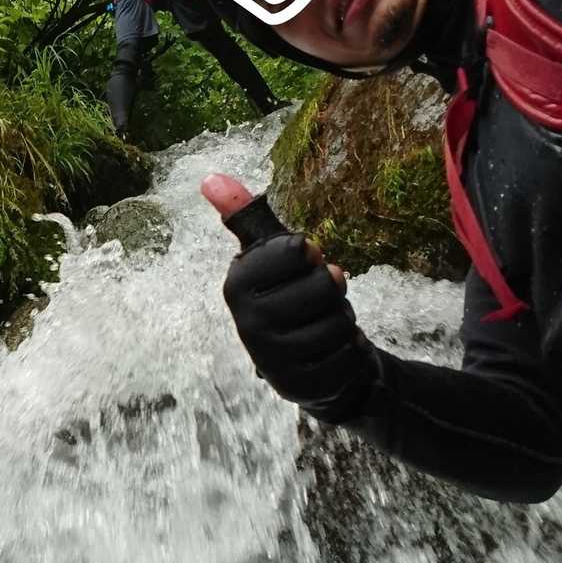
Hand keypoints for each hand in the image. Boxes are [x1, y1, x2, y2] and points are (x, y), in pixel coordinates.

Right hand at [200, 172, 376, 421]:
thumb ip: (247, 216)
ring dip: (342, 319)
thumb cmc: (291, 296)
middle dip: (332, 290)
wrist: (308, 361)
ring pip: (339, 319)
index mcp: (236, 285)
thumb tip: (210, 177)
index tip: (301, 265)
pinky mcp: (300, 385)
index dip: (310, 255)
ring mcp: (273, 358)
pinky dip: (351, 347)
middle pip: (325, 284)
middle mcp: (247, 323)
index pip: (297, 249)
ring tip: (323, 324)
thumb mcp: (271, 254)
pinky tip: (332, 351)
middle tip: (316, 300)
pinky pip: (348, 351)